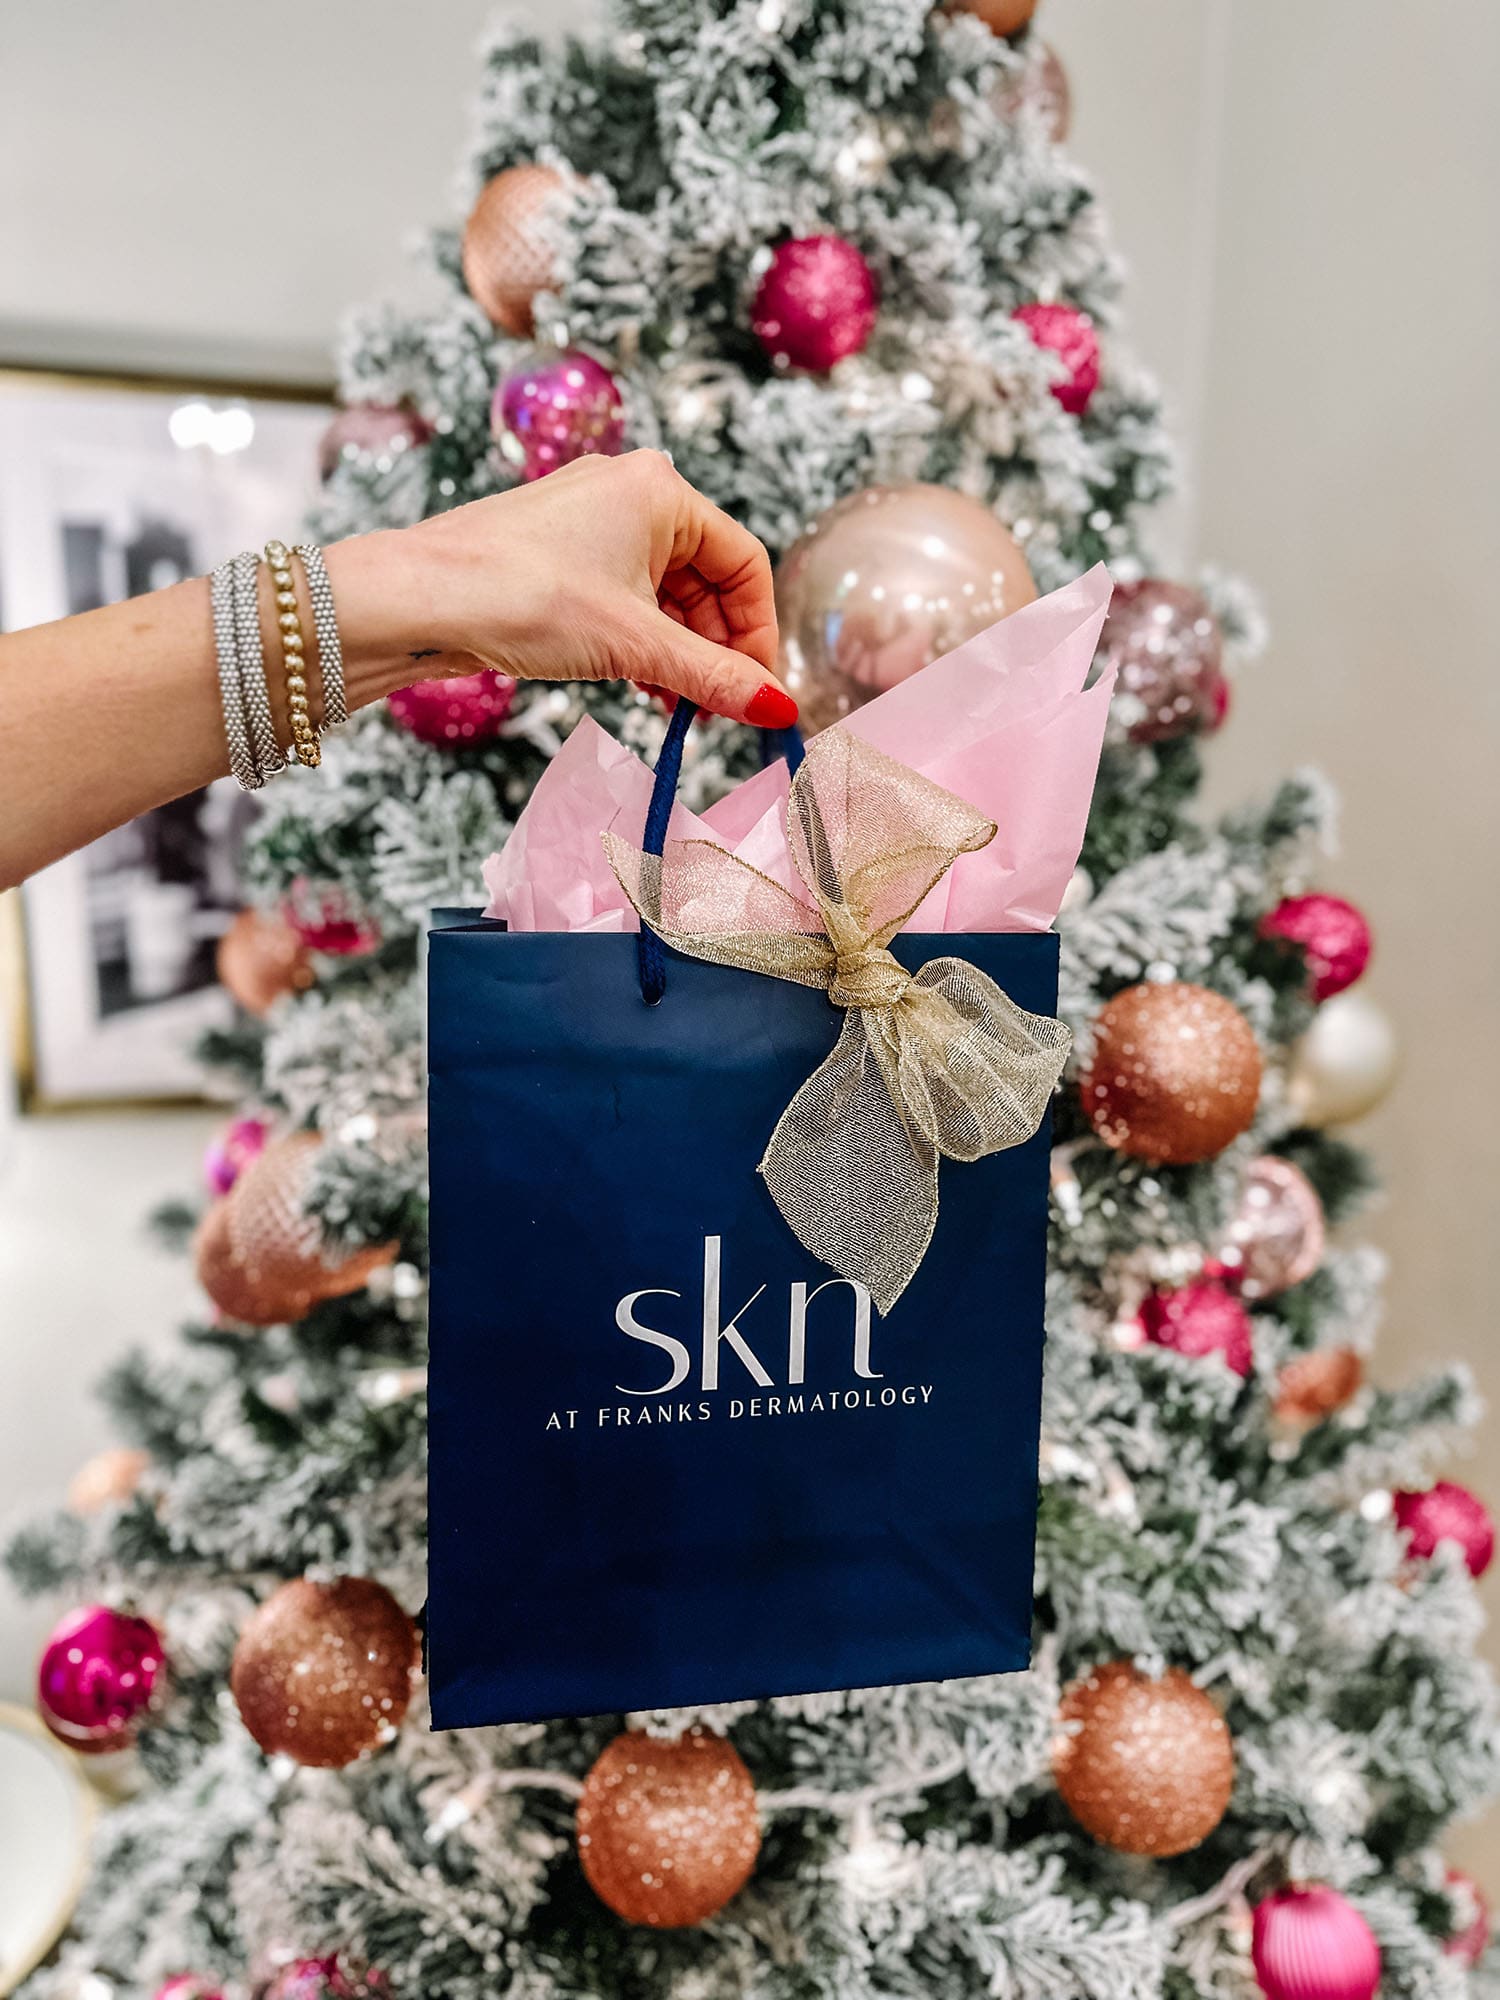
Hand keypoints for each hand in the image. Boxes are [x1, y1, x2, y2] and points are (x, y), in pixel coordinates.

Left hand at [363, 451, 794, 727]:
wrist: (416, 600)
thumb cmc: (520, 597)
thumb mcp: (635, 645)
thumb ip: (714, 678)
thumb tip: (779, 709)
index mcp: (661, 490)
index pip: (744, 562)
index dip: (758, 632)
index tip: (758, 691)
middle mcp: (630, 493)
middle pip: (707, 580)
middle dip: (715, 649)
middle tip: (717, 710)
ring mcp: (591, 522)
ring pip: (665, 594)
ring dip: (679, 654)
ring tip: (678, 709)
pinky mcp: (561, 554)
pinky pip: (626, 598)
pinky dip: (642, 643)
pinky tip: (641, 687)